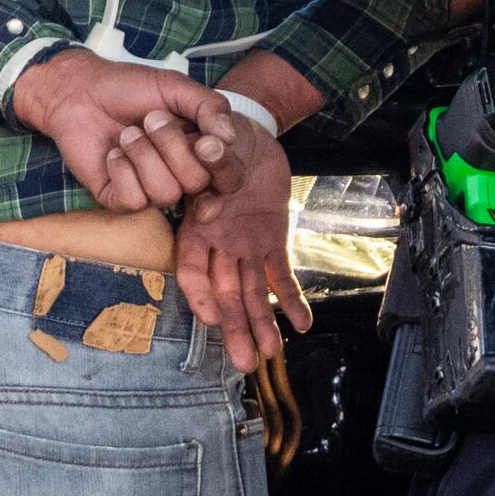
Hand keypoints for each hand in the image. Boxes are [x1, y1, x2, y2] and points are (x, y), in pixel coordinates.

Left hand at [10, 47, 232, 209]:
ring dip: (143, 155)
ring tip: (126, 133)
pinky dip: (122, 170)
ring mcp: (150, 190)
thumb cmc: (128, 88)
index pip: (228, 176)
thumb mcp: (174, 87)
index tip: (205, 144)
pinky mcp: (120, 198)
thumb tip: (228, 137)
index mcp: (200, 151)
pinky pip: (134, 200)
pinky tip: (113, 153)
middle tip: (150, 118)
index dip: (222, 166)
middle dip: (172, 147)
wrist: (80, 91)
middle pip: (196, 183)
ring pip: (165, 194)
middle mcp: (179, 175)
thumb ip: (208, 106)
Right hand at [175, 125, 310, 371]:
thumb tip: (208, 152)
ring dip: (261, 324)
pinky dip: (291, 300)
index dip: (199, 295)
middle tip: (244, 363)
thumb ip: (213, 155)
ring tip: (271, 355)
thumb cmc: (219, 135)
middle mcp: (218, 243)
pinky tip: (303, 324)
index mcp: (196, 225)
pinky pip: (281, 275)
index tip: (211, 316)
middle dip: (235, 328)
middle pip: (225, 293)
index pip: (191, 269)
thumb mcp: (215, 140)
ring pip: (252, 292)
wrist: (244, 131)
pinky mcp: (271, 242)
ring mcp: (244, 246)